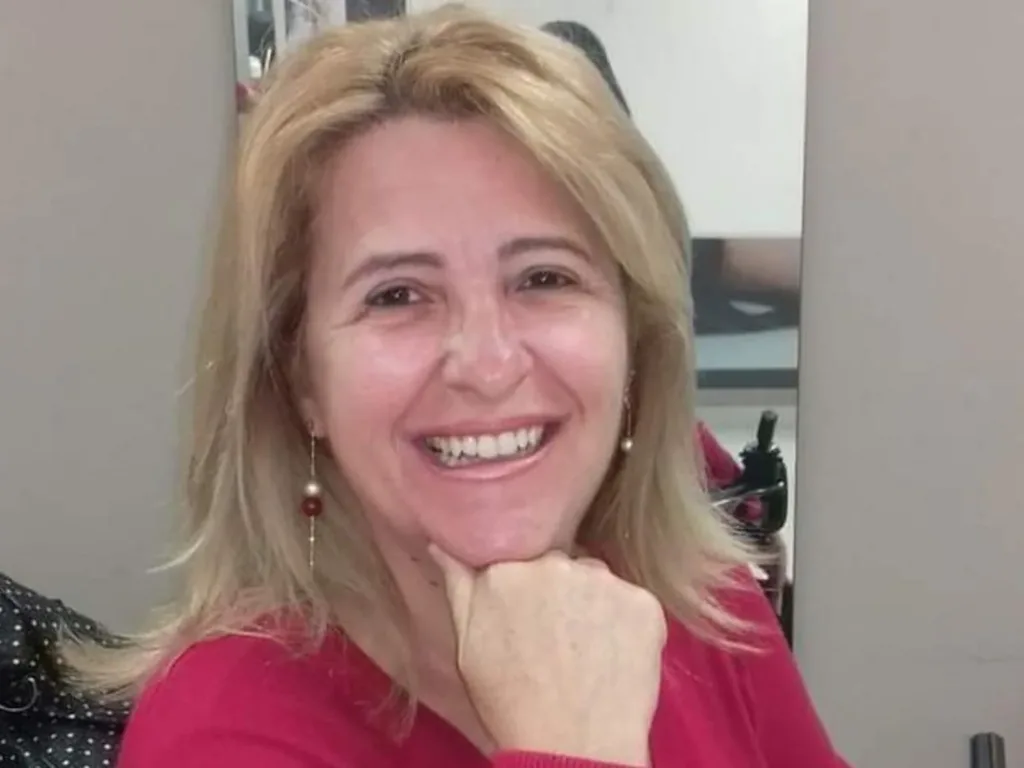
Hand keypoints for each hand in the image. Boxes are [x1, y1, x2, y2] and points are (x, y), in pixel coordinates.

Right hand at [430, 546, 666, 766]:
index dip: (528, 590)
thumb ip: (458, 585)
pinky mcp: (643, 602)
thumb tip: (443, 545)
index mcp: (505, 570)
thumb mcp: (467, 645)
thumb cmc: (511, 704)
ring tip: (588, 651)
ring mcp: (603, 581)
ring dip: (595, 604)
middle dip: (562, 593)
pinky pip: (634, 602)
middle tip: (559, 639)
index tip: (529, 617)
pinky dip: (628, 624)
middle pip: (562, 566)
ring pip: (599, 582)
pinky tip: (615, 657)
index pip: (522, 560)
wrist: (573, 747)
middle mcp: (555, 563)